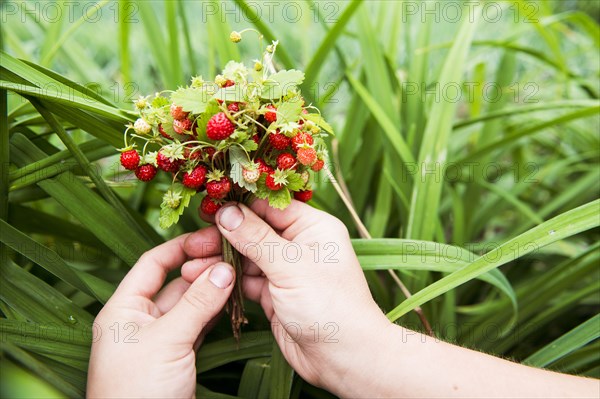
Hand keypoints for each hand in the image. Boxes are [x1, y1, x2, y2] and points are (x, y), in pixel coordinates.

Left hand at [87, 234, 234, 398]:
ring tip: (239, 276)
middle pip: (175, 282)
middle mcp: (140, 320)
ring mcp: (160, 339)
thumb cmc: (137, 393)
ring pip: (189, 305)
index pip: (153, 263)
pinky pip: (197, 325)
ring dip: (212, 291)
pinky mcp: (177, 357)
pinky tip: (231, 303)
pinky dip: (214, 313)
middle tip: (234, 258)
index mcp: (123, 309)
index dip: (182, 247)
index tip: (212, 237)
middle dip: (203, 269)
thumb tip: (224, 269)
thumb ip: (196, 304)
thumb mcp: (167, 342)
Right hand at [183, 200, 392, 395]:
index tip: (207, 207)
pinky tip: (204, 279)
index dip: (238, 206)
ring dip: (220, 260)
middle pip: (254, 231)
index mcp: (312, 227)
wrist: (344, 358)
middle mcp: (299, 244)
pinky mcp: (274, 294)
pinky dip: (227, 281)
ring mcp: (286, 270)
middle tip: (193, 242)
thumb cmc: (329, 306)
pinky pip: (246, 280)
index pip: (270, 206)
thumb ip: (256, 238)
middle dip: (223, 236)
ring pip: (246, 257)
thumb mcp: (291, 265)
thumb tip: (226, 212)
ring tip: (191, 263)